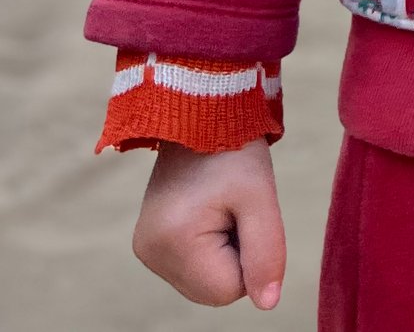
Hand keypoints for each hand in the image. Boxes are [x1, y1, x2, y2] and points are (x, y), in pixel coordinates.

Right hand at [132, 141, 284, 309]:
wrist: (201, 111)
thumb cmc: (234, 147)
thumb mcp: (260, 197)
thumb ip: (267, 253)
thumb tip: (268, 304)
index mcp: (172, 242)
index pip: (228, 291)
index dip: (250, 256)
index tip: (244, 212)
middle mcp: (148, 252)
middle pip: (213, 290)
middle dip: (235, 255)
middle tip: (234, 206)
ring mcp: (144, 248)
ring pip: (203, 280)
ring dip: (222, 249)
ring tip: (220, 203)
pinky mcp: (148, 241)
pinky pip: (191, 265)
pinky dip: (208, 245)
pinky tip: (207, 208)